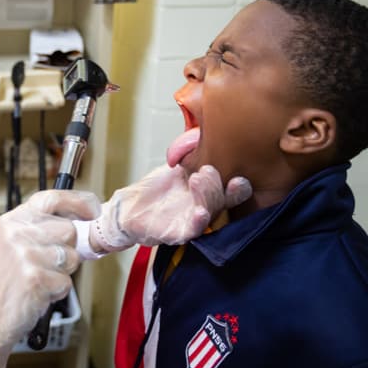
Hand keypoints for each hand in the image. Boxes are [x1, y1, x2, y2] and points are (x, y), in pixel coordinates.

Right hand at [0, 189, 98, 367]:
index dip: (78, 202)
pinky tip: (38, 292)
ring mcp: (26, 255)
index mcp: (13, 220)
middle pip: (69, 230)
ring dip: (62, 272)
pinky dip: (57, 291)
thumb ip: (45, 227)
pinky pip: (66, 281)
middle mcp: (18, 233)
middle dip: (67, 249)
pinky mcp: (35, 278)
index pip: (51, 198)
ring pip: (71, 257)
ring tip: (40, 278)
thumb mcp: (18, 243)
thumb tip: (86, 219)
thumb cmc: (9, 280)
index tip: (92, 210)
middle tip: (46, 263)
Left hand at [90, 164, 251, 251]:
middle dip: (219, 186)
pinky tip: (200, 212)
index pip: (230, 191)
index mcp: (207, 193)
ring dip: (208, 196)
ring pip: (209, 213)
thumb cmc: (154, 189)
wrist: (129, 207)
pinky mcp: (178, 233)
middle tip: (207, 170)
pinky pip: (193, 231)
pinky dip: (199, 222)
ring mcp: (192, 222)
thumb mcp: (175, 167)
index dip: (239, 187)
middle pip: (223, 201)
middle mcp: (204, 208)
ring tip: (197, 178)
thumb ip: (191, 154)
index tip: (238, 176)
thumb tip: (203, 134)